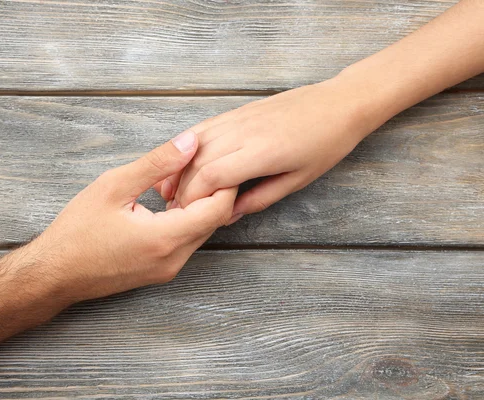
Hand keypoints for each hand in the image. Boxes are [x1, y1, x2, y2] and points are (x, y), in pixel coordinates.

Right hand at [29, 130, 236, 301]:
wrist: (54, 274)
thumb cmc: (76, 232)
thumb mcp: (113, 187)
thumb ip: (157, 164)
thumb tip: (191, 142)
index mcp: (164, 238)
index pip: (218, 208)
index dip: (225, 181)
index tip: (218, 158)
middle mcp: (173, 259)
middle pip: (215, 220)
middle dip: (214, 190)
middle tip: (201, 162)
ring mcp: (168, 269)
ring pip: (202, 231)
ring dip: (199, 205)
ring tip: (183, 178)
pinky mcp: (162, 271)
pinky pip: (187, 242)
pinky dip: (187, 219)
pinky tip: (170, 201)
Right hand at [155, 77, 379, 223]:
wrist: (339, 103)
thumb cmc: (325, 144)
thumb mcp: (298, 180)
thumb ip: (261, 198)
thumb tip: (230, 213)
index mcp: (262, 152)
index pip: (212, 175)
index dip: (194, 197)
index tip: (188, 214)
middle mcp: (245, 131)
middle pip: (198, 161)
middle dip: (182, 187)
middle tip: (176, 208)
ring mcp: (239, 117)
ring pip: (195, 143)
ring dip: (179, 167)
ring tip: (170, 188)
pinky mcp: (238, 110)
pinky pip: (204, 128)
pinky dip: (187, 146)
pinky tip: (181, 161)